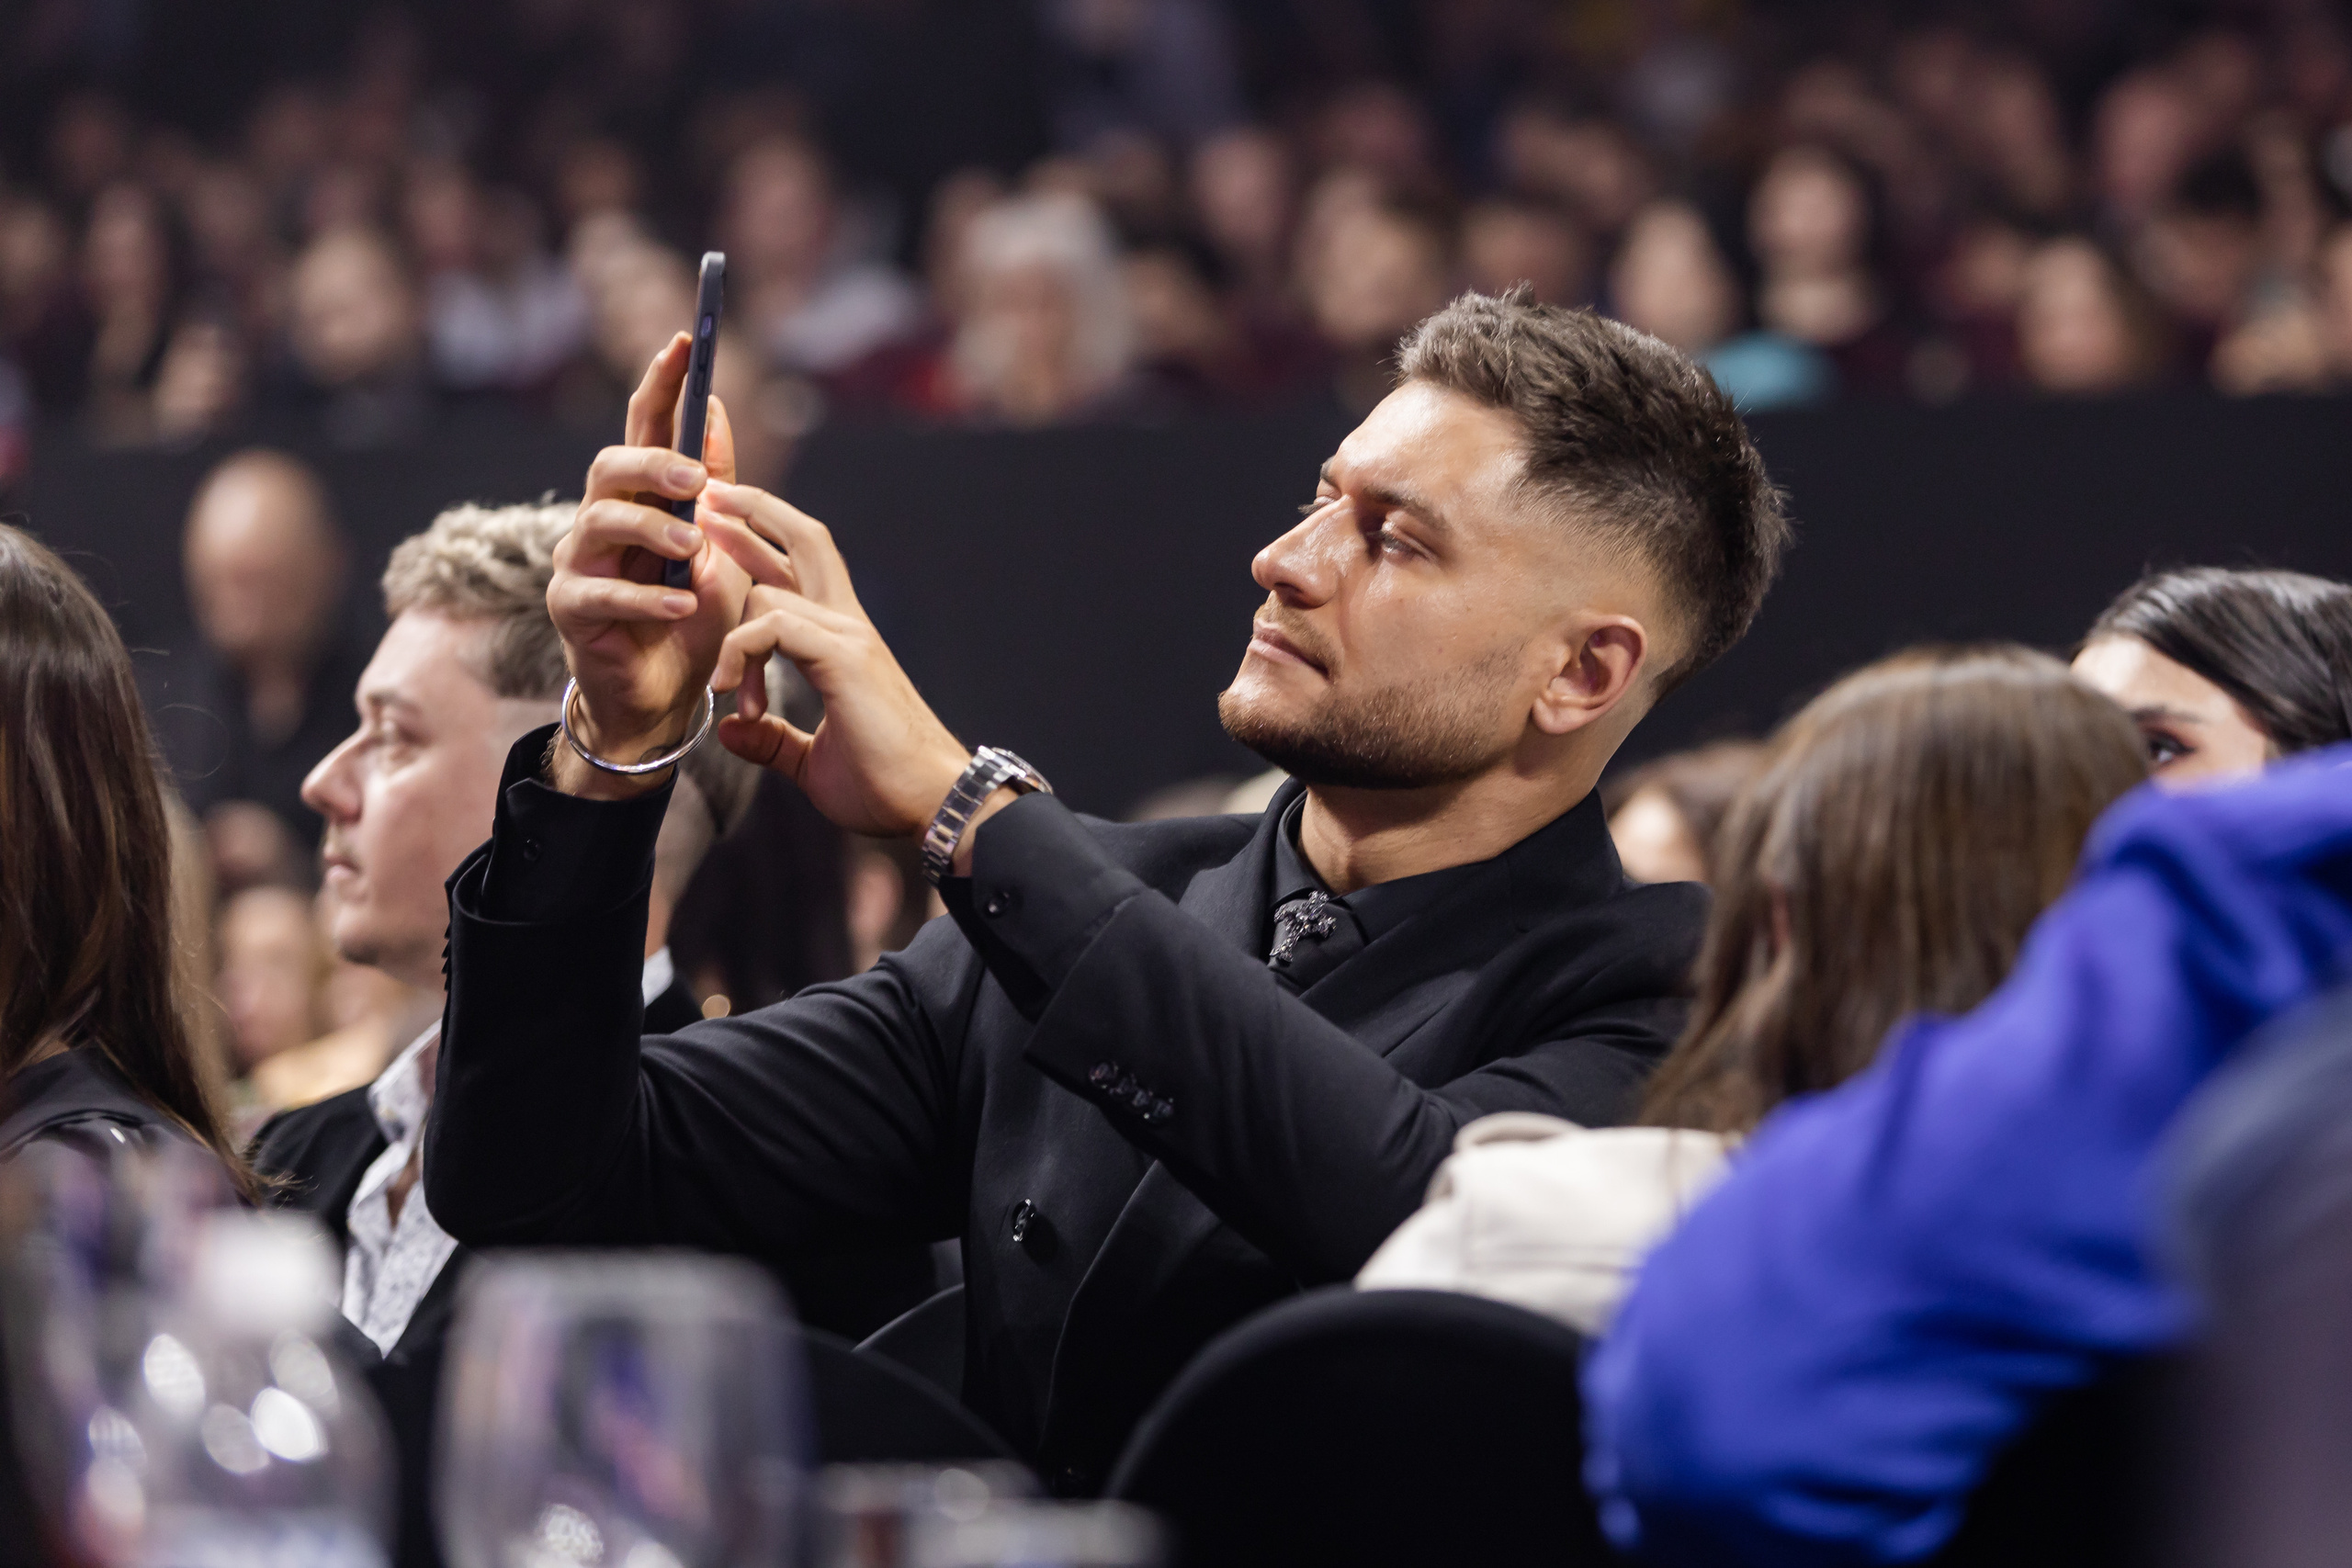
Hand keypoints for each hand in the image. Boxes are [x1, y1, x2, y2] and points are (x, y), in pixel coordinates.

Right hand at [546, 333, 746, 796]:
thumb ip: (718, 487)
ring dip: (652, 528)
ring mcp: (577, 562)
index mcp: (639, 498)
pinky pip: (602, 592)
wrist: (665, 698)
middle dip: (651, 462)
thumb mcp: (720, 548)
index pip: (643, 426)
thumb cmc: (692, 618)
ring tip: (692, 548)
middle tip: (694, 477)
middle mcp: (599, 519)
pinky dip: (647, 596)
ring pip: (599, 519)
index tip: (686, 342)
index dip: (661, 383)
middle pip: (608, 464)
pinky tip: (683, 603)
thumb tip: (715, 410)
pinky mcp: (570, 610)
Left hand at [697, 480, 974, 838]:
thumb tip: (731, 731)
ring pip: (770, 593)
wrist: (932, 803)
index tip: (719, 523)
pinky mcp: (845, 658)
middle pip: (806, 539)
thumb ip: (773, 742)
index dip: (763, 538)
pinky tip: (737, 692)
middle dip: (755, 510)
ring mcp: (851, 637)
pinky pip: (774, 627)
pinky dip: (744, 651)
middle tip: (708, 499)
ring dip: (734, 639)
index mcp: (844, 642)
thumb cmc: (885, 786)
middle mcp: (850, 625)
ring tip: (730, 690)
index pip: (804, 567)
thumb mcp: (811, 763)